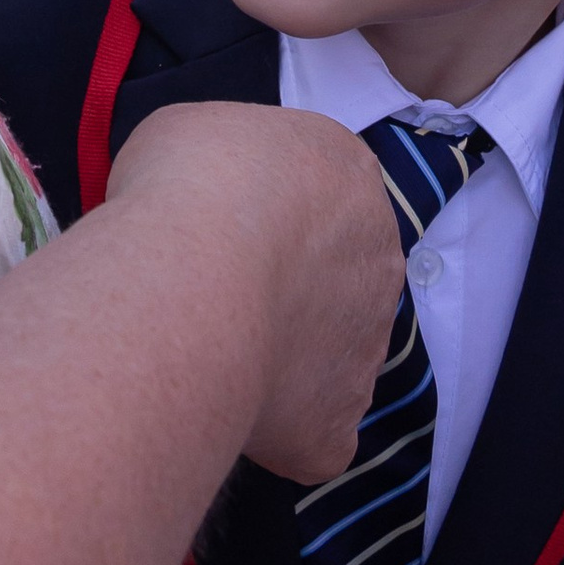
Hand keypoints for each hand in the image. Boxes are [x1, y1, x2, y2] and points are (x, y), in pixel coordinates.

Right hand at [107, 103, 400, 483]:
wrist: (191, 274)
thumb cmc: (184, 184)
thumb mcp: (189, 131)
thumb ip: (219, 164)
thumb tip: (208, 200)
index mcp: (348, 173)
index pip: (319, 199)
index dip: (264, 217)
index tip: (217, 229)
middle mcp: (378, 259)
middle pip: (335, 279)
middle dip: (282, 290)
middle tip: (214, 291)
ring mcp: (367, 347)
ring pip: (327, 358)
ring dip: (280, 358)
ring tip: (208, 349)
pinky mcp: (336, 424)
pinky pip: (310, 433)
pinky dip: (273, 430)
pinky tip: (224, 406)